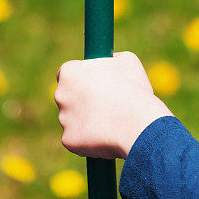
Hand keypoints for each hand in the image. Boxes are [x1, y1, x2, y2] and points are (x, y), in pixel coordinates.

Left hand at [55, 51, 173, 158]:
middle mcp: (60, 95)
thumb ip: (111, 58)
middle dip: (84, 99)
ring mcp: (63, 119)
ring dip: (89, 119)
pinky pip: (79, 138)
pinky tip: (109, 135)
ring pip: (74, 119)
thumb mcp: (127, 61)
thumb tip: (110, 60)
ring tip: (114, 120)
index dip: (83, 77)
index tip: (95, 82)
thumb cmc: (133, 88)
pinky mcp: (69, 140)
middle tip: (107, 102)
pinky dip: (91, 138)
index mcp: (70, 72)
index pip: (67, 74)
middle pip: (69, 97)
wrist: (138, 123)